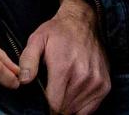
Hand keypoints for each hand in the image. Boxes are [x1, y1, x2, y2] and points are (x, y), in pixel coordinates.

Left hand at [18, 0, 110, 114]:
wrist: (83, 21)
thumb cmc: (58, 32)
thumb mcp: (37, 40)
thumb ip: (27, 60)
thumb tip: (24, 81)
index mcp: (64, 67)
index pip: (54, 104)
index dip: (46, 103)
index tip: (44, 95)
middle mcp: (83, 76)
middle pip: (65, 109)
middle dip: (57, 103)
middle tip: (54, 89)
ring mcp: (96, 82)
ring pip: (77, 110)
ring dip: (69, 105)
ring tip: (65, 88)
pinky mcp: (105, 85)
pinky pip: (91, 109)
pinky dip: (81, 105)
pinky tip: (75, 92)